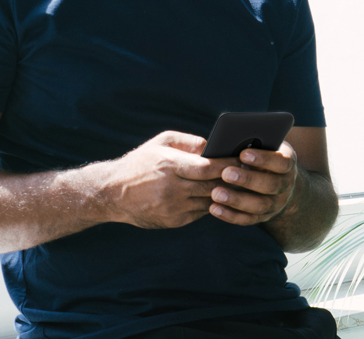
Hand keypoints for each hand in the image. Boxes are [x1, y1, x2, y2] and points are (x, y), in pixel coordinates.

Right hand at [98, 131, 239, 229]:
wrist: (113, 193)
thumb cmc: (140, 162)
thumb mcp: (160, 142)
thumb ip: (189, 142)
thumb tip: (214, 147)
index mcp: (170, 166)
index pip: (208, 168)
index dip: (228, 165)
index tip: (243, 160)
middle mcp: (172, 188)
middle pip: (212, 186)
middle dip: (232, 180)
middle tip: (250, 174)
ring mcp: (173, 208)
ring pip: (210, 202)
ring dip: (225, 194)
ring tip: (239, 185)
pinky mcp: (174, 221)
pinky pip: (201, 213)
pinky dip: (211, 204)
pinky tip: (218, 196)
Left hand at [207, 141, 299, 225]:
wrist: (278, 181)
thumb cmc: (263, 154)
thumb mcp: (264, 144)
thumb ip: (253, 141)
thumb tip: (229, 140)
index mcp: (288, 163)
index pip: (281, 162)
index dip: (264, 159)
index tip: (243, 154)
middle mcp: (286, 185)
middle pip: (271, 185)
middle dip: (248, 179)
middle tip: (226, 173)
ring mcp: (276, 203)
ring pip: (260, 205)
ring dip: (237, 200)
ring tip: (216, 193)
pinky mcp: (263, 217)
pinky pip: (247, 219)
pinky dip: (230, 215)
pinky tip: (214, 208)